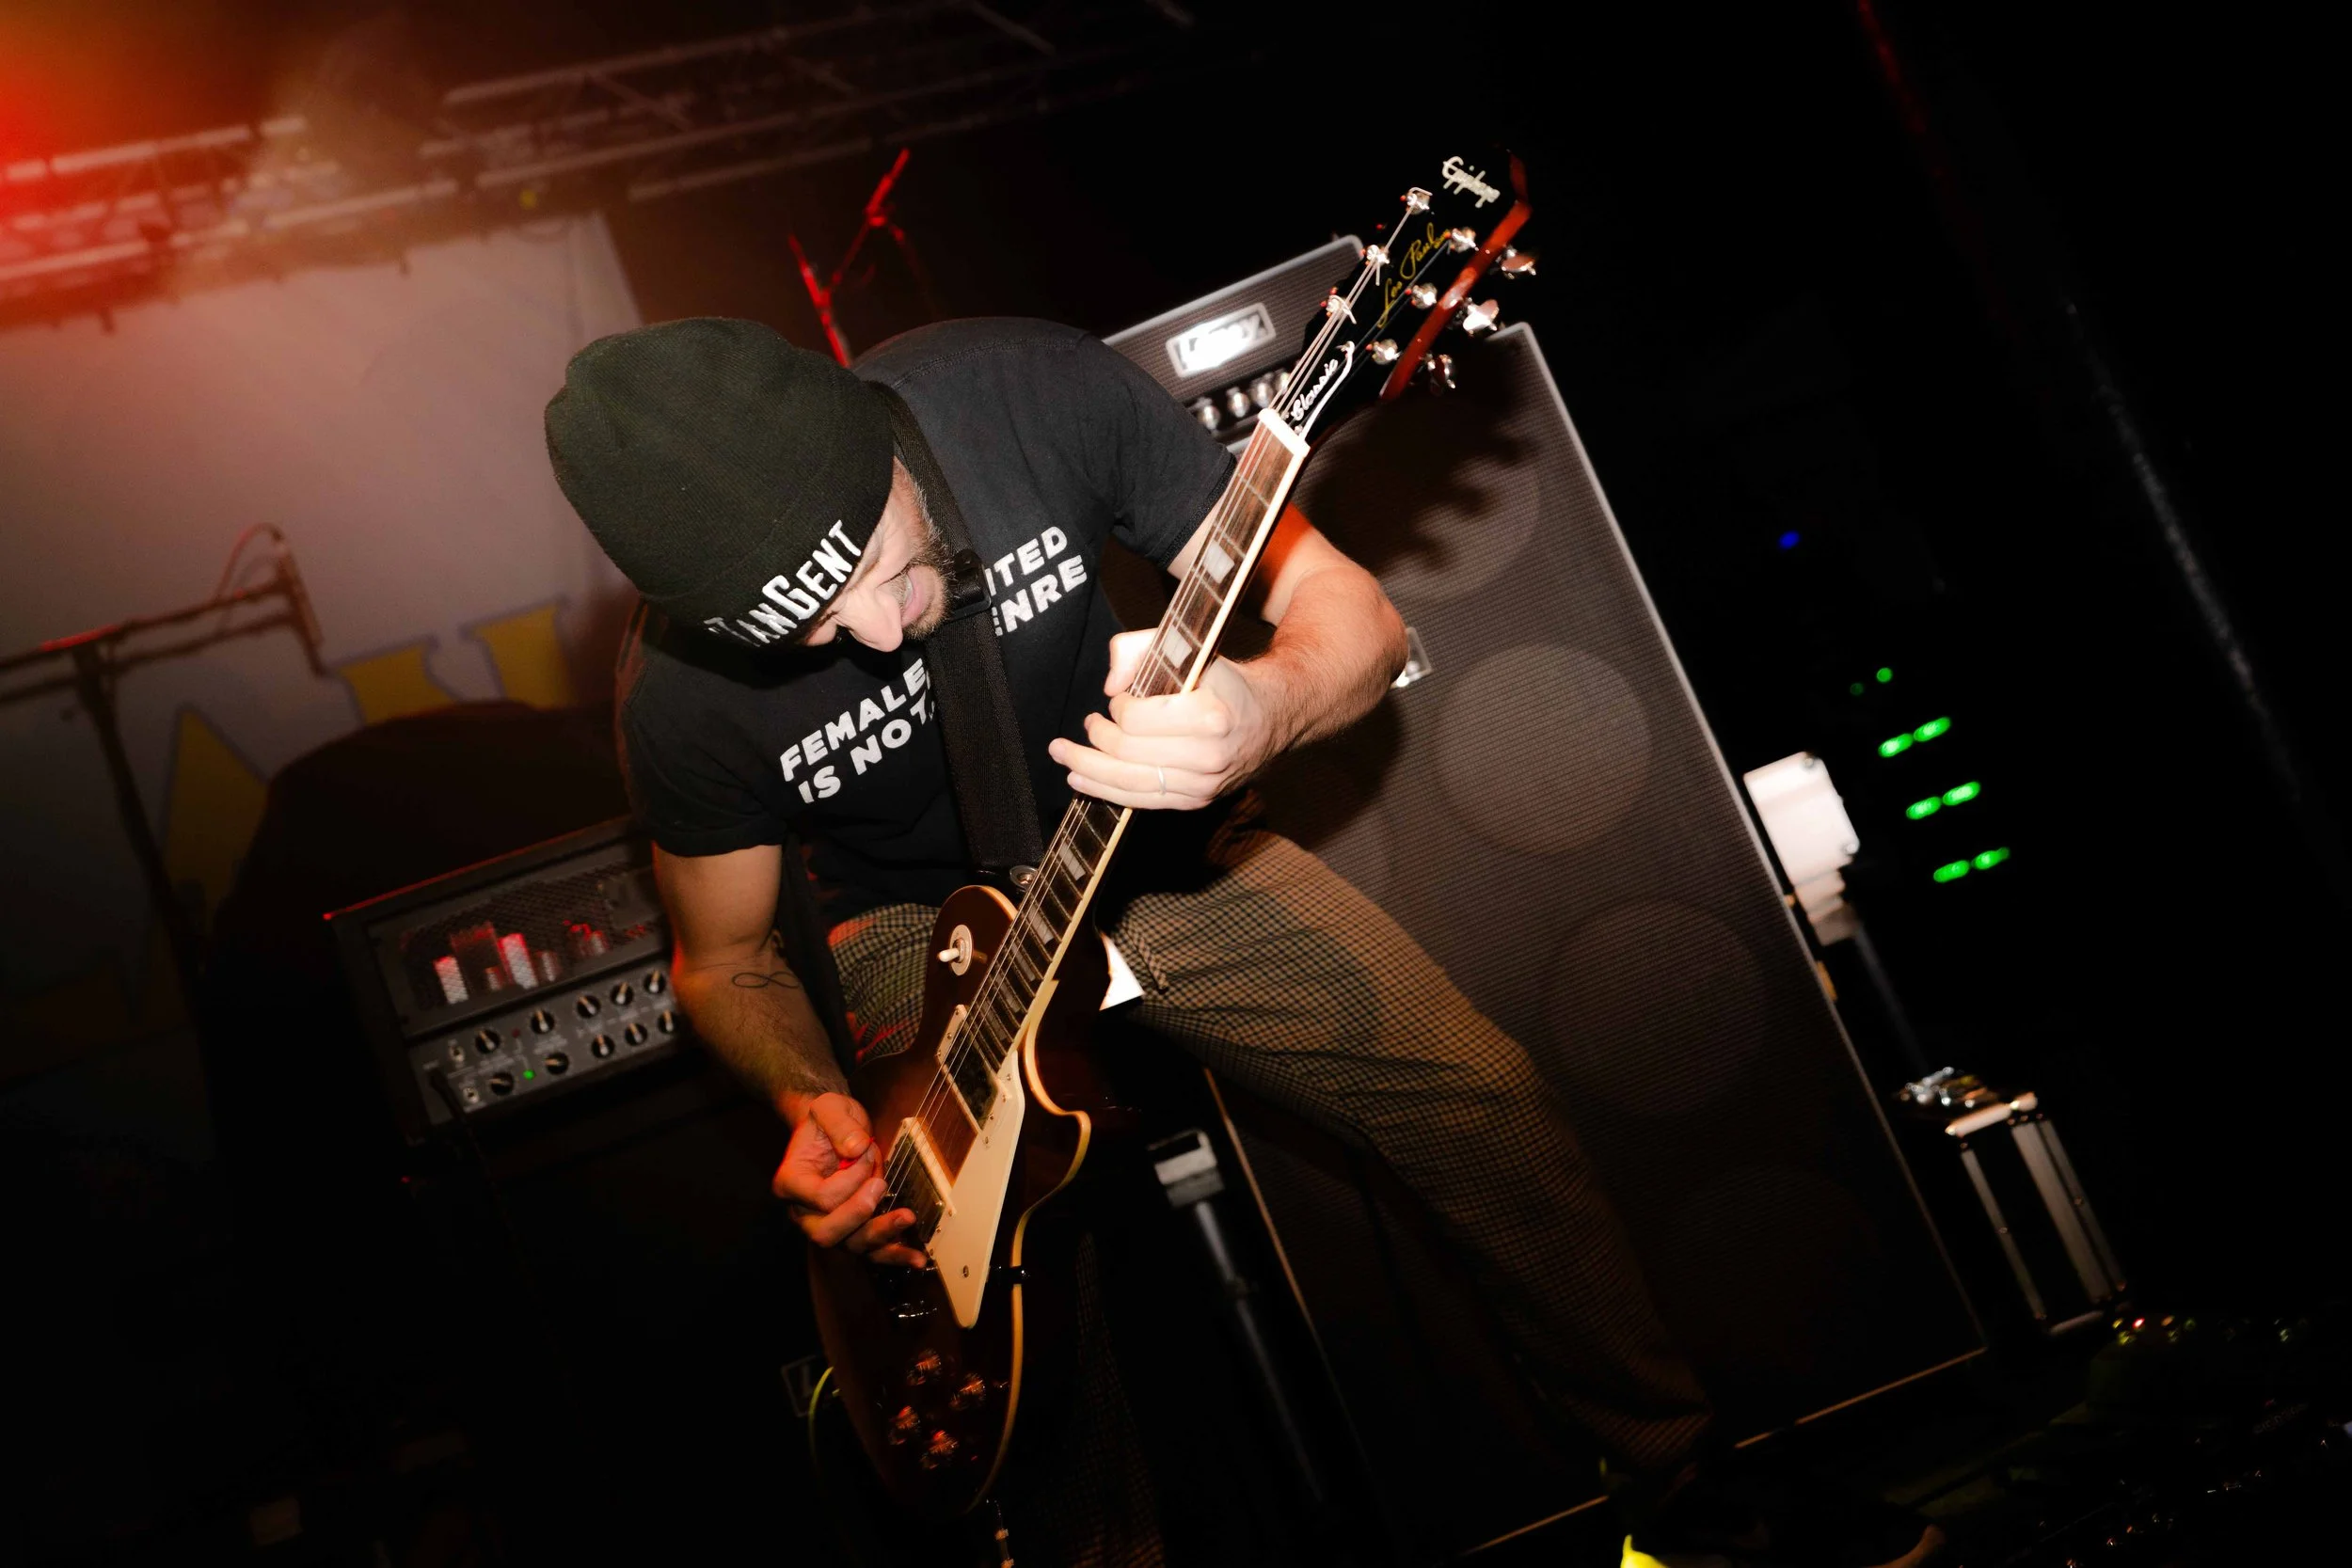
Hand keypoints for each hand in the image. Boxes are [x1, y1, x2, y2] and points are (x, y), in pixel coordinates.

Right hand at [771, 1091, 925, 1266]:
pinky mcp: (852, 1230)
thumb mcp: (828, 1108)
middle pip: (828, 1234)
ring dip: (881, 1235)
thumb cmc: (825, 1120)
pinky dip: (894, 1255)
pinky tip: (917, 1258)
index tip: (864, 1151)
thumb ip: (838, 1125)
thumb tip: (855, 1148)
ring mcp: (829, 1225)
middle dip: (859, 1213)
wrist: (831, 1129)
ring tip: (906, 1218)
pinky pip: (871, 1251)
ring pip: (851, 1246)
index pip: (821, 1198)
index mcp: (791, 1183)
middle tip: (881, 1185)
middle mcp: (805, 1213)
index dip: (850, 1178)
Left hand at [1048, 630, 1286, 810]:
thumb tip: (1111, 685)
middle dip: (1095, 736)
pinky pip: (1141, 801)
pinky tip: (1081, 777)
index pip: (1136, 720)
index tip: (1120, 697)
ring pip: (1128, 783)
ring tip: (1062, 754)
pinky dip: (1105, 790)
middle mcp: (1208, 757)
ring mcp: (1203, 785)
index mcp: (1209, 716)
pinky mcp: (1196, 802)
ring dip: (1087, 767)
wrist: (1273, 717)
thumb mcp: (1191, 648)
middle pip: (1126, 753)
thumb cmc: (1224, 681)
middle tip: (1087, 722)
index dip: (1117, 706)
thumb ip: (1142, 648)